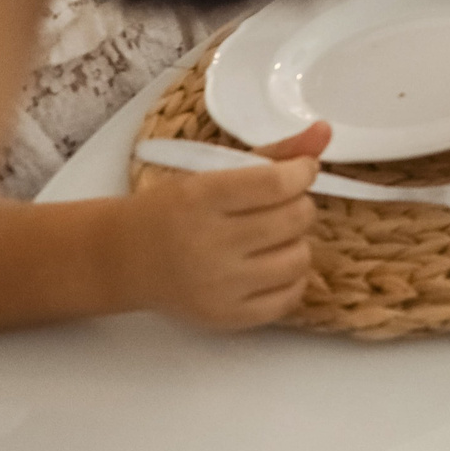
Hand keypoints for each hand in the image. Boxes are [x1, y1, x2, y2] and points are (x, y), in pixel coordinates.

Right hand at [119, 123, 328, 330]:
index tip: (301, 170)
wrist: (125, 260)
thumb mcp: (212, 172)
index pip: (277, 183)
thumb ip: (273, 153)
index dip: (302, 171)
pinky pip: (290, 298)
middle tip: (281, 205)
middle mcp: (209, 245)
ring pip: (300, 257)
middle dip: (299, 204)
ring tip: (274, 235)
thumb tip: (324, 132)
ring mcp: (218, 287)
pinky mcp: (226, 318)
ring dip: (296, 241)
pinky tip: (272, 264)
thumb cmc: (171, 210)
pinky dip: (291, 278)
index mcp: (201, 199)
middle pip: (295, 218)